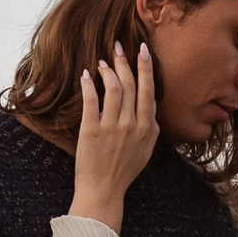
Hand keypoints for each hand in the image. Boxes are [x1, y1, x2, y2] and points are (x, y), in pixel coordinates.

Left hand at [71, 44, 158, 229]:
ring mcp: (112, 127)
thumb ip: (151, 126)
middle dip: (125, 61)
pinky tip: (86, 75)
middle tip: (117, 46)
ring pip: (113, 88)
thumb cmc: (124, 170)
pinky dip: (89, 85)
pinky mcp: (92, 131)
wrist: (104, 190)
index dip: (145, 67)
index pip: (148, 90)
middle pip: (130, 84)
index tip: (142, 50)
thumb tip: (151, 103)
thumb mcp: (146, 149)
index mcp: (147, 127)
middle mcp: (132, 124)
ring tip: (101, 62)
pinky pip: (91, 101)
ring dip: (107, 70)